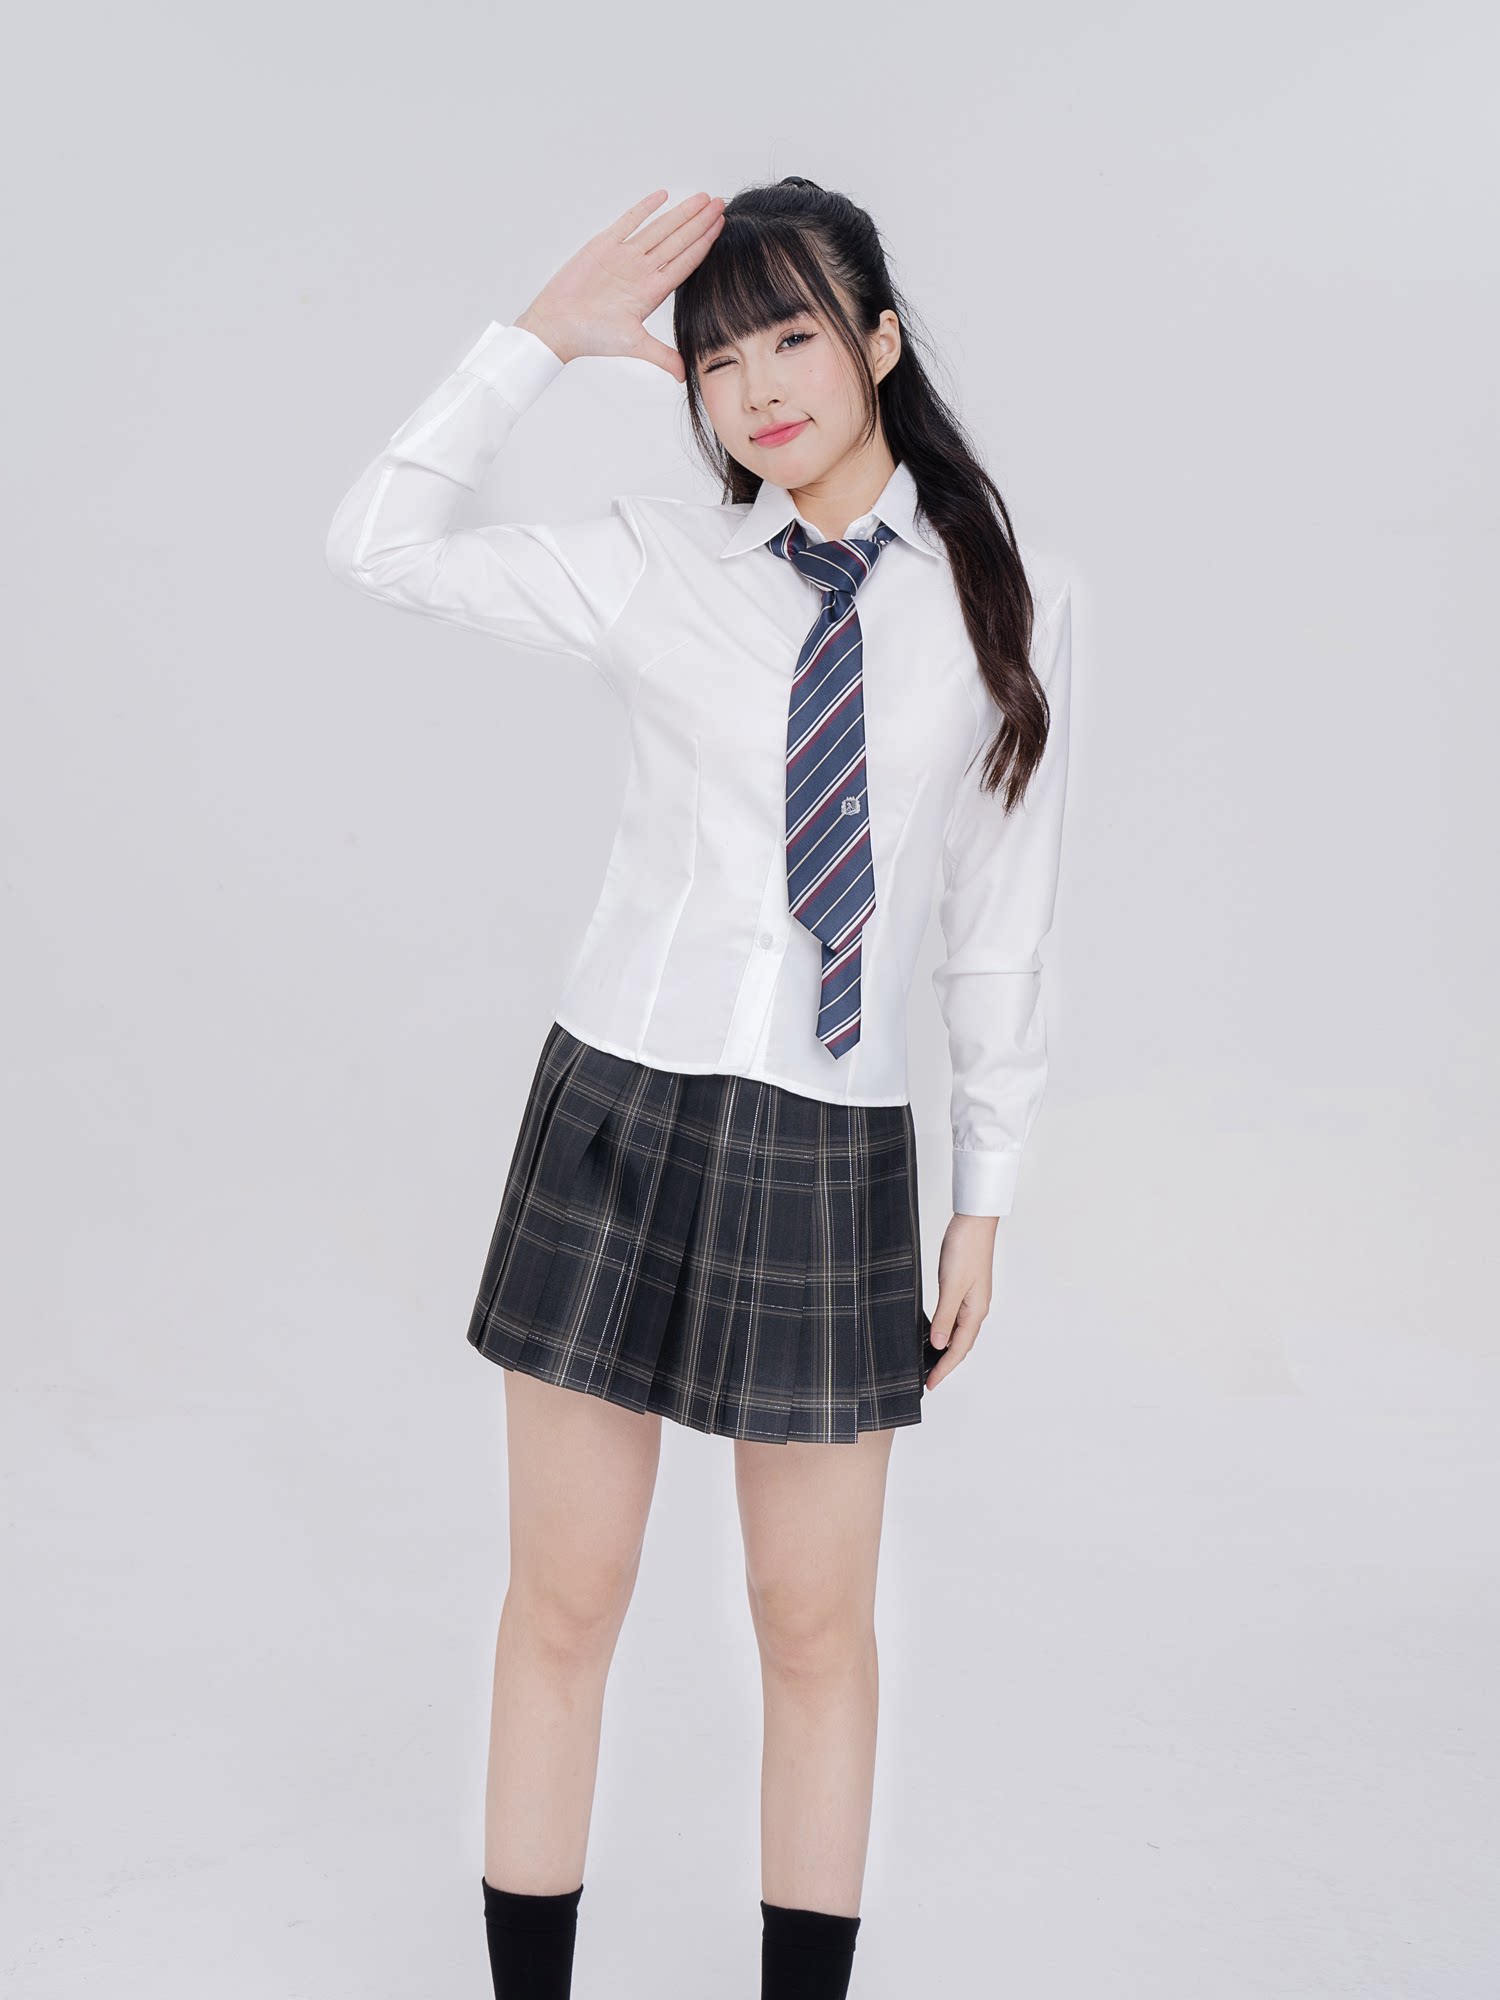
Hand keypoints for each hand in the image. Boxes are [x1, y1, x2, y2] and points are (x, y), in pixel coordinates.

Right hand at [514, 187, 725, 381]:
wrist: (557, 326)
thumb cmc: (591, 337)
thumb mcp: (633, 345)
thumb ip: (661, 355)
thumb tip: (683, 375)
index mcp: (652, 291)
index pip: (686, 262)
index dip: (704, 243)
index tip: (721, 226)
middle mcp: (642, 271)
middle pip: (678, 241)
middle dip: (699, 222)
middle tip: (719, 203)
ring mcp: (625, 257)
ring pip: (659, 228)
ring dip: (680, 213)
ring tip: (701, 198)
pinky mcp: (604, 245)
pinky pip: (628, 221)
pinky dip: (644, 208)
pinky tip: (662, 196)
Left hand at [925, 1214, 998, 1390]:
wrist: (973, 1221)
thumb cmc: (965, 1249)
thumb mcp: (951, 1285)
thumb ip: (944, 1317)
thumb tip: (938, 1345)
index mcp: (976, 1311)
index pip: (959, 1349)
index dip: (944, 1368)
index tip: (930, 1384)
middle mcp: (976, 1309)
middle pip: (961, 1345)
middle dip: (945, 1364)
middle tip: (928, 1380)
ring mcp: (972, 1299)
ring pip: (958, 1333)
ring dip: (945, 1350)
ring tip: (929, 1363)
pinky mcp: (964, 1288)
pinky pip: (955, 1319)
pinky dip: (945, 1331)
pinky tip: (934, 1333)